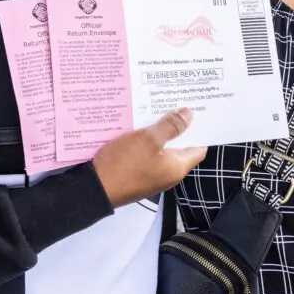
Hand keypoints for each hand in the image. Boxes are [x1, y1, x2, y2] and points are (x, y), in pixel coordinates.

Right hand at [92, 109, 206, 207]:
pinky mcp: (136, 174)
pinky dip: (145, 141)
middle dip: (177, 127)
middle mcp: (167, 174)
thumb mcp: (149, 139)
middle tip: (174, 104)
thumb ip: (171, 126)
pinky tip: (138, 126)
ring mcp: (151, 175)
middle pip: (178, 147)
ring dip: (158, 132)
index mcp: (177, 167)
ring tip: (154, 110)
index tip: (196, 111)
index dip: (199, 129)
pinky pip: (146, 154)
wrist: (94, 188)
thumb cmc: (124, 165)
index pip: (198, 148)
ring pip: (160, 149)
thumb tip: (190, 114)